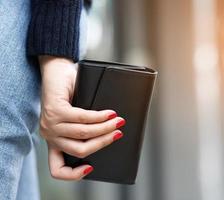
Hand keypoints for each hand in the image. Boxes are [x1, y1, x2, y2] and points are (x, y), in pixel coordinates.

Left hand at [39, 56, 125, 179]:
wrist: (56, 70)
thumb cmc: (69, 93)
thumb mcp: (75, 117)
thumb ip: (87, 129)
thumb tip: (112, 133)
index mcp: (54, 142)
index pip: (57, 168)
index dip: (74, 174)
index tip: (91, 167)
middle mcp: (50, 135)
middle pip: (80, 150)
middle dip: (104, 142)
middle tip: (118, 133)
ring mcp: (51, 123)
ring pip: (84, 134)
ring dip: (105, 128)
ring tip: (118, 121)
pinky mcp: (55, 110)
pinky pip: (83, 118)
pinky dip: (100, 117)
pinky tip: (109, 113)